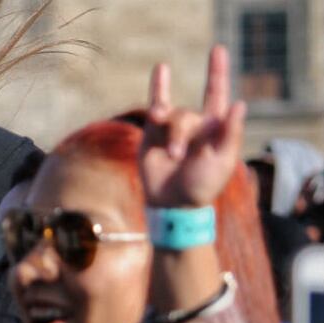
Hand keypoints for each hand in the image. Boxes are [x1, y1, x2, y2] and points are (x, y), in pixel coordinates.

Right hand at [140, 45, 245, 207]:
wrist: (172, 203)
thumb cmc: (202, 185)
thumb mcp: (222, 160)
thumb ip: (230, 133)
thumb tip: (239, 103)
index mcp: (214, 127)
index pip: (216, 94)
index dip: (217, 72)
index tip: (217, 50)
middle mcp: (194, 124)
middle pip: (188, 114)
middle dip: (181, 134)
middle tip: (178, 157)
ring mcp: (172, 128)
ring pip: (170, 116)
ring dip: (171, 136)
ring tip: (170, 155)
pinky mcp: (152, 134)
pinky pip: (154, 108)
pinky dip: (158, 89)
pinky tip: (162, 69)